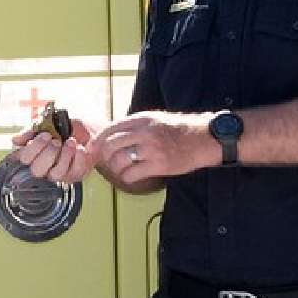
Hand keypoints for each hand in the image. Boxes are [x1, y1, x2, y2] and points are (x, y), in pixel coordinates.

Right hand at [11, 117, 107, 182]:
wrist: (93, 130)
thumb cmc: (69, 126)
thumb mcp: (49, 121)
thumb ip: (32, 129)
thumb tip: (15, 140)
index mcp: (34, 152)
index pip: (23, 158)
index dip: (33, 148)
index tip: (45, 134)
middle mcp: (44, 165)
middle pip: (36, 170)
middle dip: (48, 153)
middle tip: (57, 140)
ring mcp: (59, 173)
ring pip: (55, 174)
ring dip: (64, 155)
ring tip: (71, 142)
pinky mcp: (74, 176)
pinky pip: (73, 172)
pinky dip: (77, 157)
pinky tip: (80, 148)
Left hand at [99, 111, 218, 184]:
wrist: (202, 139)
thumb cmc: (178, 130)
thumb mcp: (154, 119)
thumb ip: (134, 126)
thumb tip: (111, 134)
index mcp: (141, 120)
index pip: (110, 128)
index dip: (99, 140)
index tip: (94, 149)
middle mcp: (144, 133)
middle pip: (110, 145)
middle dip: (105, 156)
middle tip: (109, 162)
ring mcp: (152, 149)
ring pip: (119, 161)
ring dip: (117, 169)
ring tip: (122, 170)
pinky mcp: (159, 165)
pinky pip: (132, 174)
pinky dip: (128, 178)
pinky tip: (133, 176)